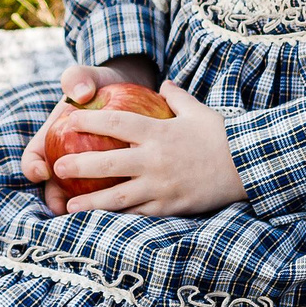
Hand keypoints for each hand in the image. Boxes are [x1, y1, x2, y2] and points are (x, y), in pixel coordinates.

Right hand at [20, 59, 159, 211]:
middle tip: (64, 208)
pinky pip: (109, 192)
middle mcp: (64, 159)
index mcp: (51, 139)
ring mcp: (86, 171)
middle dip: (55, 200)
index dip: (32, 168)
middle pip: (53, 187)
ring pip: (80, 196)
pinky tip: (125, 206)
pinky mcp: (111, 176)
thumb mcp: (87, 77)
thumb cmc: (100, 85)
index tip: (44, 171)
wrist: (125, 89)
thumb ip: (78, 79)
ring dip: (84, 208)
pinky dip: (113, 200)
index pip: (33, 158)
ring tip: (93, 214)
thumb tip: (81, 93)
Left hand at [39, 81, 243, 217]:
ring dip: (91, 202)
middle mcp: (155, 160)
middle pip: (108, 163)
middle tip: (57, 167)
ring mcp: (161, 186)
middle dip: (79, 165)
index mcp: (158, 132)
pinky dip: (119, 217)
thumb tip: (164, 85)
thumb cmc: (221, 135)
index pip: (115, 124)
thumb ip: (176, 98)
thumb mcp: (197, 111)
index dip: (88, 120)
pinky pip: (139, 214)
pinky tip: (103, 221)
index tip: (67, 119)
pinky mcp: (170, 206)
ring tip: (70, 205)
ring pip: (118, 197)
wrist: (248, 165)